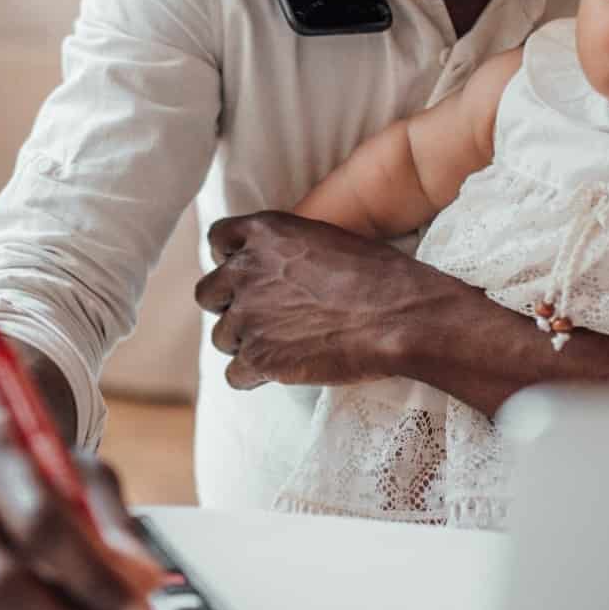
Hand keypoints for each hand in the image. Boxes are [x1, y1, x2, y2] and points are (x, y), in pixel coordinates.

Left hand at [194, 210, 461, 389]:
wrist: (400, 316)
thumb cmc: (379, 276)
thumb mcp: (327, 238)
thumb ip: (287, 248)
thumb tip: (277, 265)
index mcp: (265, 233)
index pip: (218, 239)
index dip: (228, 259)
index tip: (244, 274)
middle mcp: (246, 270)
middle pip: (208, 293)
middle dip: (229, 306)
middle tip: (261, 317)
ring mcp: (249, 315)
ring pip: (221, 337)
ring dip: (244, 343)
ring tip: (281, 346)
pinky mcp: (259, 357)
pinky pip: (234, 374)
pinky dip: (252, 376)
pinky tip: (278, 372)